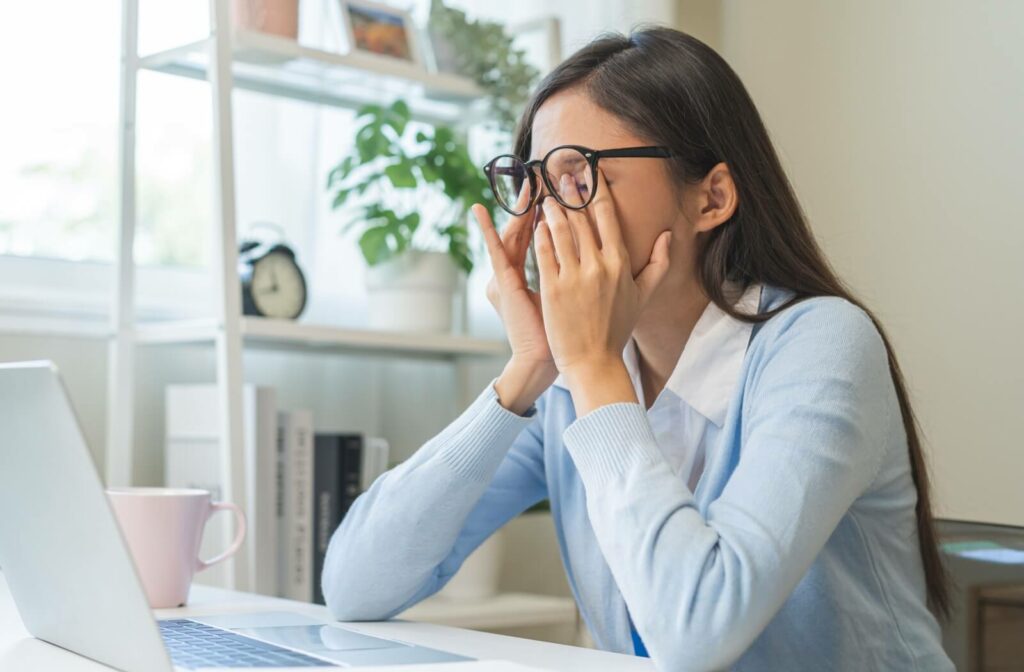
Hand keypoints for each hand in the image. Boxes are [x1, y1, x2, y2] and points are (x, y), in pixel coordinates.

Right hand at [473, 187, 557, 413]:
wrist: (545, 358)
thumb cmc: (563, 331)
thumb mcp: (573, 293)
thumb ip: (578, 270)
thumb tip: (597, 252)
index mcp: (541, 268)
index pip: (547, 229)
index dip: (554, 207)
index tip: (566, 184)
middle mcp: (521, 268)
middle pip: (529, 226)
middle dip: (537, 199)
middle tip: (544, 172)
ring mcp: (508, 275)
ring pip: (513, 232)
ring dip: (518, 206)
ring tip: (524, 181)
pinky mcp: (503, 284)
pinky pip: (494, 252)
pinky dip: (486, 232)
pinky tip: (478, 210)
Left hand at [534, 169, 671, 413]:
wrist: (594, 361)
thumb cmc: (617, 329)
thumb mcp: (643, 296)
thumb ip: (659, 263)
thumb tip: (668, 235)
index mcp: (620, 263)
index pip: (608, 217)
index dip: (597, 192)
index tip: (590, 174)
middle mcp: (598, 266)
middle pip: (582, 218)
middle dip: (571, 192)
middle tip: (561, 173)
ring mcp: (574, 277)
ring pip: (560, 231)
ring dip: (552, 209)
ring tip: (545, 195)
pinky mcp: (553, 289)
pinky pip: (544, 253)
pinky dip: (539, 235)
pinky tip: (535, 223)